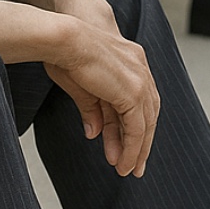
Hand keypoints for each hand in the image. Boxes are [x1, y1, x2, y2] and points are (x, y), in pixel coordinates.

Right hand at [0, 0, 159, 177]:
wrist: (62, 38)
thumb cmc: (63, 52)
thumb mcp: (81, 86)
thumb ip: (93, 109)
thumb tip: (94, 133)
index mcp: (130, 59)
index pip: (137, 99)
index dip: (131, 124)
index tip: (124, 145)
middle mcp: (139, 67)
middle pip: (147, 111)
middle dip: (140, 141)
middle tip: (134, 164)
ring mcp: (140, 79)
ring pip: (145, 123)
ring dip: (136, 150)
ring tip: (127, 170)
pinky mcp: (134, 92)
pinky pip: (137, 128)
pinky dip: (131, 148)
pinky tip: (122, 163)